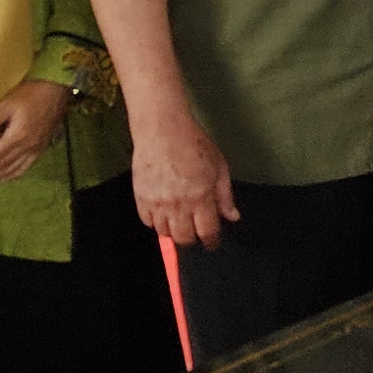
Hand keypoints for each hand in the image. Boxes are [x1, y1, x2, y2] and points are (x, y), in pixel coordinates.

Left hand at [0, 82, 73, 185]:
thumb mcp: (8, 103)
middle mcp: (27, 147)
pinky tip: (1, 178)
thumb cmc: (31, 93)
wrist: (57, 90)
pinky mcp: (40, 148)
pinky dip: (10, 175)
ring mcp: (35, 150)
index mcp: (17, 136)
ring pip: (10, 170)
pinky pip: (24, 168)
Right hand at [128, 96, 237, 249]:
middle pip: (184, 238)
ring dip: (174, 231)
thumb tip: (232, 217)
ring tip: (179, 221)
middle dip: (192, 239)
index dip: (211, 241)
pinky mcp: (140, 197)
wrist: (162, 129)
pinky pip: (147, 222)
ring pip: (164, 232)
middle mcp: (178, 205)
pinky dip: (155, 222)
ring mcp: (157, 202)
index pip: (207, 232)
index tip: (212, 243)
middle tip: (196, 232)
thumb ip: (225, 196)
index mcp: (200, 198)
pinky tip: (163, 213)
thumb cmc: (194, 144)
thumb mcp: (219, 167)